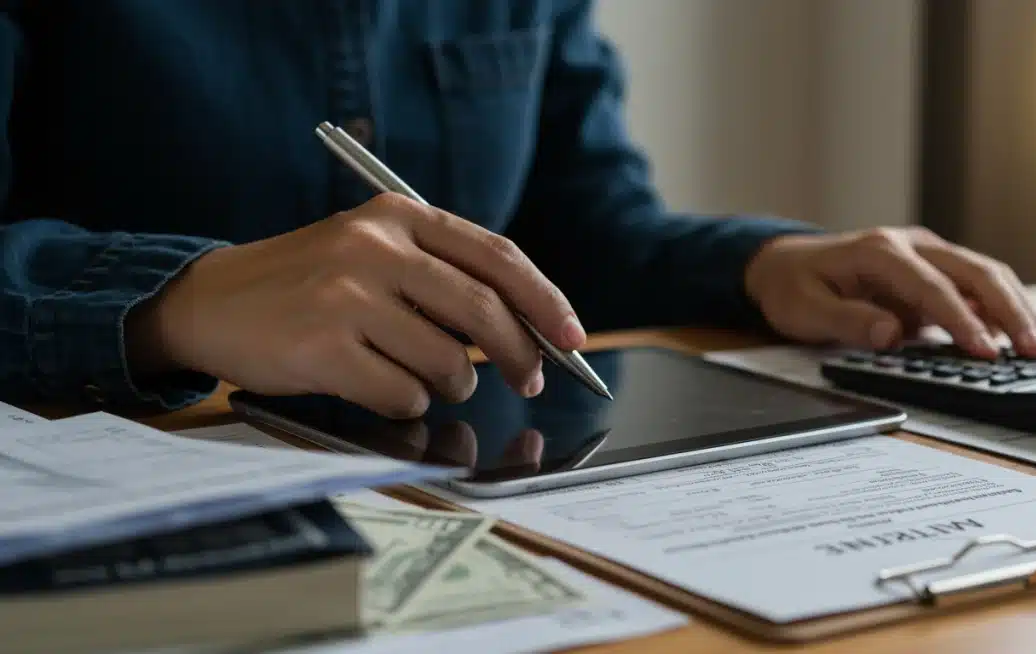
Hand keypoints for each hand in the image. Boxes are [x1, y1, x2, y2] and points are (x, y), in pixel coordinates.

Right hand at [126, 193, 585, 416]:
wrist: (211, 300)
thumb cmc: (307, 285)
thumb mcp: (372, 252)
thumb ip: (441, 276)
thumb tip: (526, 330)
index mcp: (397, 216)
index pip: (497, 256)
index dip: (545, 300)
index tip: (572, 337)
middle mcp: (375, 247)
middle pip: (484, 310)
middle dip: (520, 355)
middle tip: (530, 380)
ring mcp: (346, 296)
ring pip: (447, 362)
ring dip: (452, 385)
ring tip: (426, 379)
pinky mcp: (322, 346)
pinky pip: (403, 393)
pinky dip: (407, 402)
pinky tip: (380, 387)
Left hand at [744, 226, 1035, 357]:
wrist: (785, 264)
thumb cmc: (793, 286)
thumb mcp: (805, 309)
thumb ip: (848, 321)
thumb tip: (892, 335)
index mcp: (879, 251)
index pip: (931, 285)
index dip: (961, 319)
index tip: (985, 351)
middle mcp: (911, 244)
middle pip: (974, 271)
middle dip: (1009, 310)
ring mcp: (926, 254)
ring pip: (984, 274)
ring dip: (1016, 308)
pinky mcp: (934, 270)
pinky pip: (976, 286)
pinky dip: (1002, 308)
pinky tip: (1020, 336)